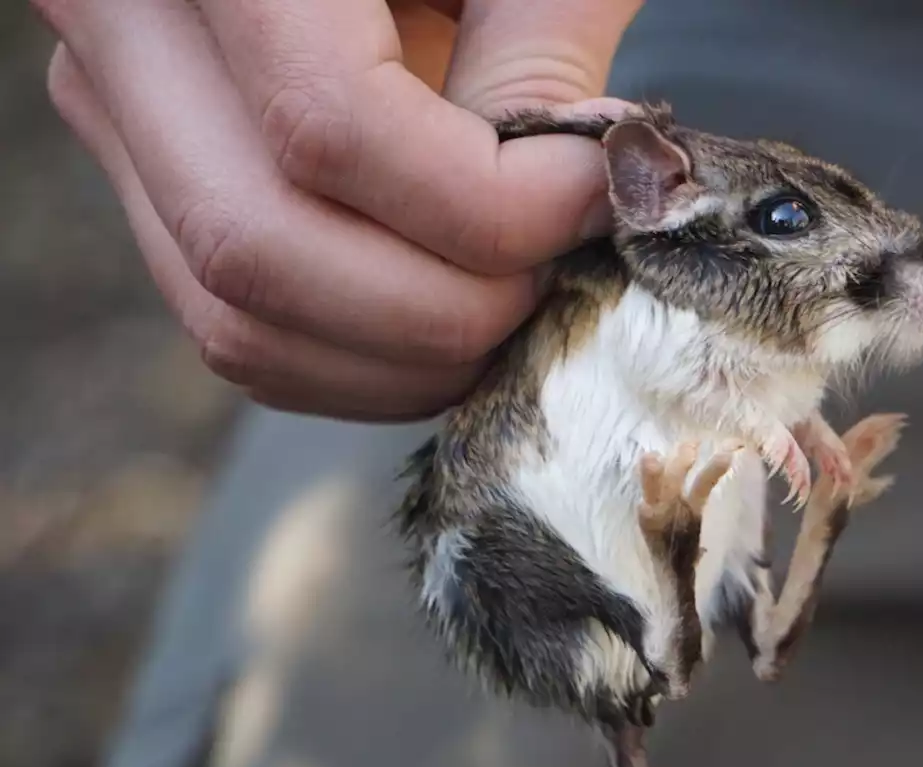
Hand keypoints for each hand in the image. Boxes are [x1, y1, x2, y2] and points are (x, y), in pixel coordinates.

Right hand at [35, 0, 641, 419]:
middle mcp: (122, 27)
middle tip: (553, 282)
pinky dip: (358, 366)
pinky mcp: (154, 190)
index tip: (593, 194)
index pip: (329, 125)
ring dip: (400, 362)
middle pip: (259, 247)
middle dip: (442, 310)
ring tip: (512, 311)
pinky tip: (446, 329)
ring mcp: (119, 120)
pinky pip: (240, 331)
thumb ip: (544, 44)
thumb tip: (574, 198)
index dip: (488, 203)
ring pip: (235, 318)